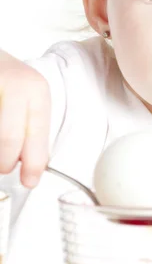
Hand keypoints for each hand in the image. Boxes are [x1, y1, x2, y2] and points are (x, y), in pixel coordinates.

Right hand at [0, 51, 50, 186]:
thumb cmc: (8, 82)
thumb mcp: (28, 100)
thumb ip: (32, 131)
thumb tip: (33, 170)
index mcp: (37, 88)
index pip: (35, 133)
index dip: (33, 162)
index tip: (30, 181)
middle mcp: (16, 82)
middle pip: (9, 138)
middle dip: (5, 161)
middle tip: (4, 167)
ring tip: (0, 151)